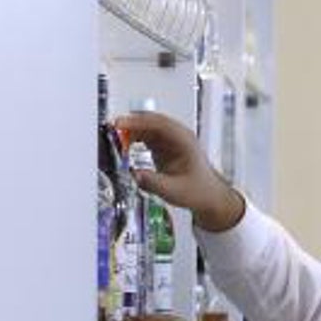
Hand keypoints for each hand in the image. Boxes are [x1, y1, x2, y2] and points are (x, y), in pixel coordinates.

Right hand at [114, 111, 246, 231]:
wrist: (209, 198)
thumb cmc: (198, 192)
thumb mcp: (174, 191)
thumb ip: (153, 183)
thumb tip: (134, 174)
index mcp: (184, 140)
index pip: (159, 124)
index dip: (138, 122)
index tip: (120, 124)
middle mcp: (177, 136)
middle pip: (150, 122)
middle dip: (130, 124)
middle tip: (111, 130)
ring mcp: (170, 140)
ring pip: (145, 128)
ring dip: (129, 132)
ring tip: (114, 141)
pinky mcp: (163, 146)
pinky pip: (144, 137)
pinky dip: (133, 140)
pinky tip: (123, 148)